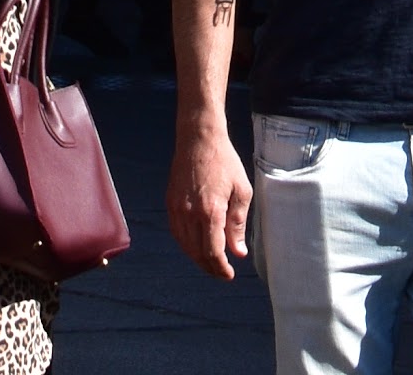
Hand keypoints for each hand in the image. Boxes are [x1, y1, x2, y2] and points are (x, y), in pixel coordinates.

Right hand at [167, 117, 252, 280]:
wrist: (199, 137)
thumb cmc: (224, 161)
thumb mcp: (242, 190)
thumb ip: (238, 224)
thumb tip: (238, 253)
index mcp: (210, 211)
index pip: (213, 252)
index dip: (220, 268)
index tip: (229, 274)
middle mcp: (190, 213)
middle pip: (197, 253)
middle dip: (211, 267)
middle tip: (222, 272)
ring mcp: (177, 208)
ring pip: (185, 246)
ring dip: (198, 258)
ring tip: (212, 262)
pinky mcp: (170, 202)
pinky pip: (177, 233)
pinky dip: (187, 245)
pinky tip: (197, 245)